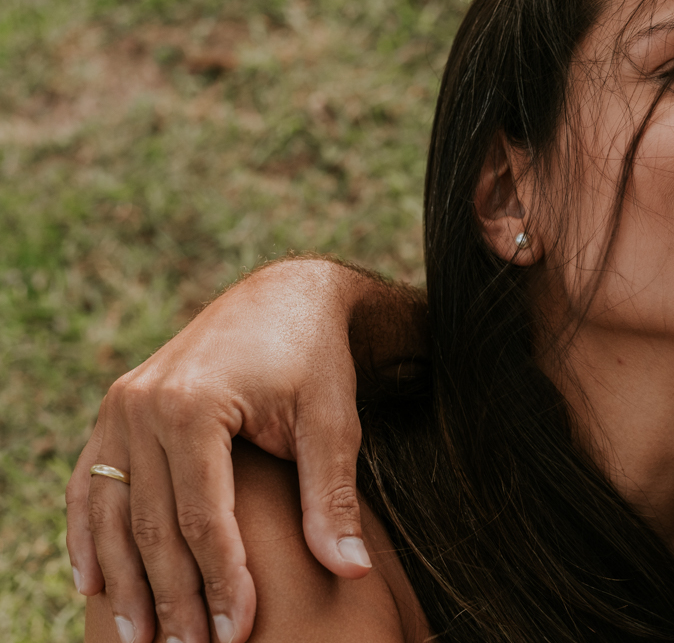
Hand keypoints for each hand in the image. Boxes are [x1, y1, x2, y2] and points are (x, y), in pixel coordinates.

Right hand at [66, 258, 413, 642]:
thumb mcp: (332, 421)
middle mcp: (143, 404)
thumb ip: (331, 496)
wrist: (284, 297)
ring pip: (110, 511)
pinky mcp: (117, 410)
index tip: (237, 634)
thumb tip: (351, 571)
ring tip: (138, 641)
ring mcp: (121, 406)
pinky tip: (93, 584)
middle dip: (171, 597)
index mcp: (194, 404)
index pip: (204, 516)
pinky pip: (90, 482)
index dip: (221, 581)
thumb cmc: (315, 360)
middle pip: (151, 523)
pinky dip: (88, 535)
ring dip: (122, 581)